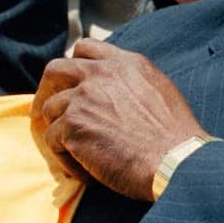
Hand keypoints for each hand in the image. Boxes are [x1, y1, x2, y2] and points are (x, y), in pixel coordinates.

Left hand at [31, 39, 207, 200]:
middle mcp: (100, 74)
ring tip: (81, 156)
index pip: (86, 49)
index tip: (69, 84)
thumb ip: (129, 82)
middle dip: (46, 90)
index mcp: (125, 63)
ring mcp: (82, 98)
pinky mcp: (71, 125)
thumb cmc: (176, 138)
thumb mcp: (158, 92)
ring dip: (60, 132)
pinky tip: (87, 173)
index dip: (73, 66)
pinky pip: (52, 141)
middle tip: (45, 112)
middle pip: (55, 70)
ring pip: (50, 110)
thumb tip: (108, 89)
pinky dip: (65, 159)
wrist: (178, 163)